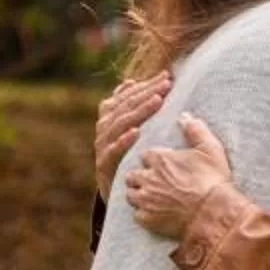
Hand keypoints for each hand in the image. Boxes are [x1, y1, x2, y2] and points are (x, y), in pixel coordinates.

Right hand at [94, 71, 170, 195]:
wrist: (116, 192)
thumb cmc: (127, 157)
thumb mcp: (127, 131)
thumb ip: (129, 108)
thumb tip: (130, 82)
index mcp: (109, 117)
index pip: (128, 96)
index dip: (147, 85)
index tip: (167, 77)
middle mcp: (104, 129)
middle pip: (125, 106)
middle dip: (147, 93)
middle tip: (166, 85)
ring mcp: (102, 147)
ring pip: (119, 124)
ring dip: (139, 112)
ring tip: (156, 101)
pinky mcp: (103, 166)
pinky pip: (112, 151)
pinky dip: (123, 141)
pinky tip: (136, 132)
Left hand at [123, 113, 234, 238]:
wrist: (213, 213)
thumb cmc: (213, 181)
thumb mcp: (210, 149)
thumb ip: (195, 131)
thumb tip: (185, 116)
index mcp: (159, 159)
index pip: (145, 155)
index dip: (153, 160)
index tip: (162, 165)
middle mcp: (147, 178)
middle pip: (132, 174)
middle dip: (140, 177)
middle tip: (152, 181)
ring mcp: (145, 199)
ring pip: (131, 194)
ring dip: (138, 195)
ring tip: (150, 198)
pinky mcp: (147, 218)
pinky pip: (137, 215)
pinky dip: (143, 214)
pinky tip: (153, 214)